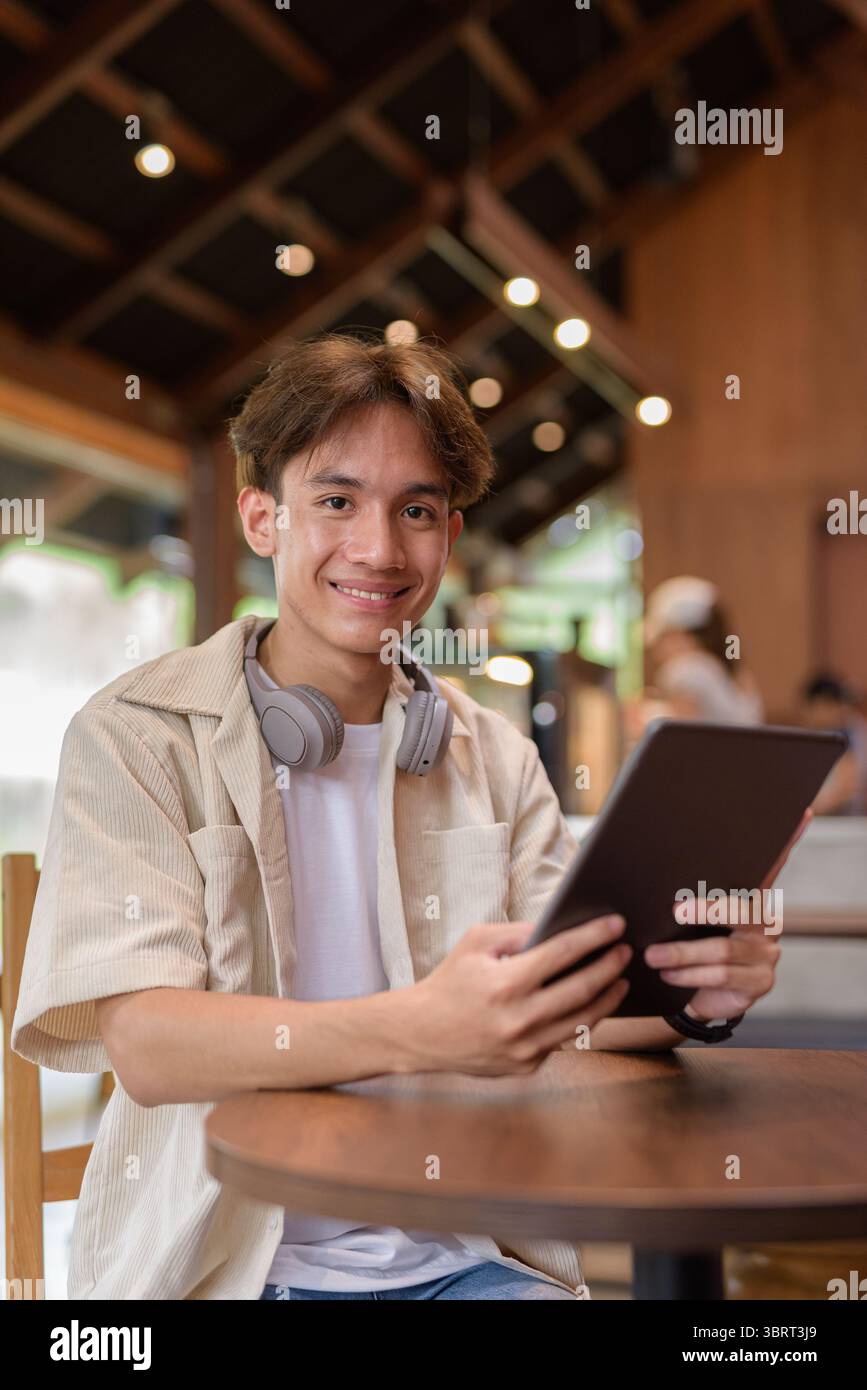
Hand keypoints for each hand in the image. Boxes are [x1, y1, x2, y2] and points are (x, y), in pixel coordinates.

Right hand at [409, 915, 631, 1075]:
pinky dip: (581, 1020)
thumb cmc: (450, 981)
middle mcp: (519, 1018)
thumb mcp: (476, 943)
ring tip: (620, 980)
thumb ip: (519, 933)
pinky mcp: (527, 1065)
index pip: (562, 953)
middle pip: (582, 989)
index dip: (594, 936)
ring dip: (607, 998)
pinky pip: (564, 1039)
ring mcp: (525, 1047)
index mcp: (506, 983)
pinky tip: (592, 1004)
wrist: (422, 1033)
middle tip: (626, 951)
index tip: (616, 925)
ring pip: (582, 1021)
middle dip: (610, 966)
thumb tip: (559, 930)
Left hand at [644, 809, 811, 1022]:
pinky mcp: (759, 982)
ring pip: (723, 949)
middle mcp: (764, 921)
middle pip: (741, 910)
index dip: (787, 841)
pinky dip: (690, 974)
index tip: (800, 811)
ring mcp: (766, 953)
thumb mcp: (681, 918)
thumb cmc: (686, 945)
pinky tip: (669, 974)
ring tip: (653, 955)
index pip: (770, 865)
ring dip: (683, 953)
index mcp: (750, 896)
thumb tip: (635, 857)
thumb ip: (677, 890)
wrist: (693, 997)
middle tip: (676, 911)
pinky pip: (723, 976)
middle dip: (706, 910)